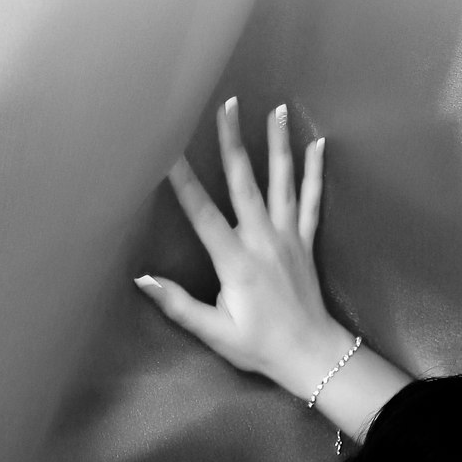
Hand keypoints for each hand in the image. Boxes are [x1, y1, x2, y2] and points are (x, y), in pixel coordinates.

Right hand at [137, 98, 354, 402]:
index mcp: (236, 262)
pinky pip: (312, 201)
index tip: (168, 149)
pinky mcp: (306, 243)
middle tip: (227, 104)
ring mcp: (288, 238)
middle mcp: (263, 240)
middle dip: (232, 141)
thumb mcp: (215, 332)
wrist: (312, 357)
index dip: (183, 180)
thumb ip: (179, 305)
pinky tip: (319, 145)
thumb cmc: (260, 348)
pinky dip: (315, 173)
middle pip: (245, 182)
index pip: (203, 213)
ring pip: (282, 182)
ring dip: (279, 143)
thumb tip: (143, 280)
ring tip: (279, 108)